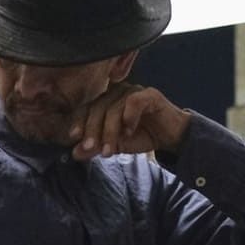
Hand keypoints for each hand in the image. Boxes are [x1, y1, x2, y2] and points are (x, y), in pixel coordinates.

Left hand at [70, 83, 190, 160]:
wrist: (170, 137)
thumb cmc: (142, 136)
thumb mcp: (115, 146)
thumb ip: (95, 148)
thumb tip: (74, 154)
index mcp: (106, 101)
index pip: (87, 108)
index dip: (79, 122)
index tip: (74, 138)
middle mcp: (118, 92)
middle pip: (98, 108)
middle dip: (93, 130)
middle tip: (91, 149)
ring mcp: (134, 91)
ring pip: (113, 108)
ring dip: (110, 131)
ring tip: (110, 150)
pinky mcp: (150, 94)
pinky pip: (133, 102)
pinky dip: (129, 118)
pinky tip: (129, 132)